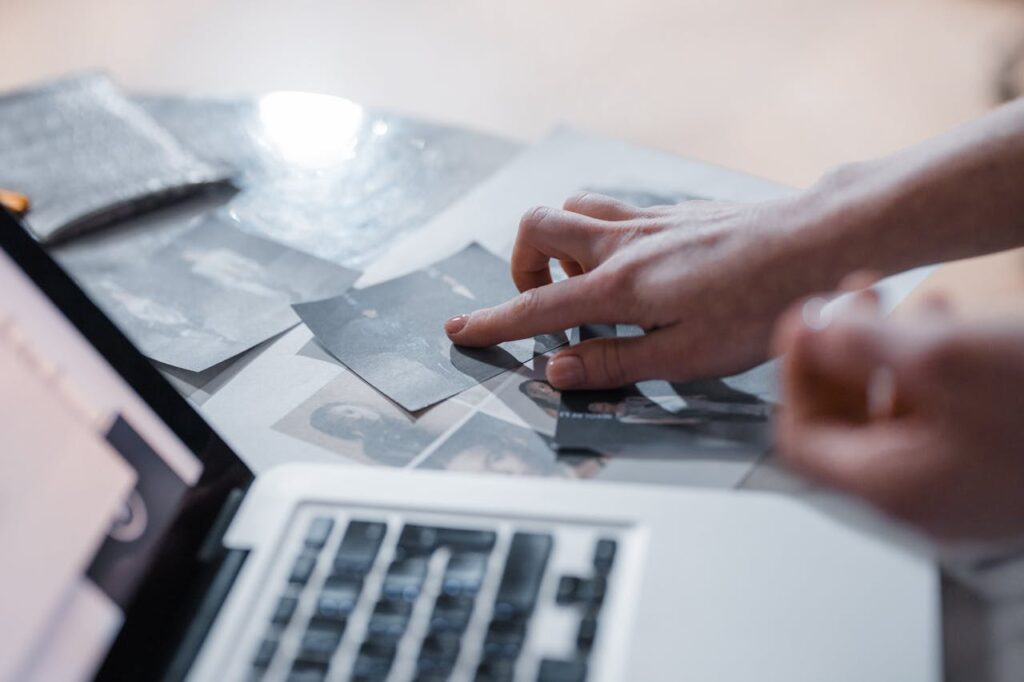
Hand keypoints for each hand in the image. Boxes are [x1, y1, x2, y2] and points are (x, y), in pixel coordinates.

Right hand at [445, 191, 839, 389]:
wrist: (817, 244)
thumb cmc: (760, 306)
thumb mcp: (686, 356)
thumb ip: (614, 363)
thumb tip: (556, 372)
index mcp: (620, 285)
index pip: (536, 307)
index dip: (492, 322)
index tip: (460, 331)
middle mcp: (624, 242)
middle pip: (538, 226)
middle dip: (521, 265)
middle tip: (541, 303)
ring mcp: (649, 219)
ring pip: (573, 207)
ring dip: (558, 242)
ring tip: (583, 285)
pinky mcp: (674, 211)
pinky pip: (612, 209)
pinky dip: (597, 234)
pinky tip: (631, 268)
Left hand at [774, 291, 1023, 539]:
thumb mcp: (946, 360)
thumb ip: (861, 344)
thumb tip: (809, 334)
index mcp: (892, 488)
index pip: (801, 438)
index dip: (794, 374)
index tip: (806, 323)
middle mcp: (923, 500)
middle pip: (846, 426)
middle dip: (842, 355)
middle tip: (854, 302)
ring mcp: (965, 490)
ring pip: (898, 418)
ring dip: (888, 356)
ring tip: (905, 304)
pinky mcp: (1001, 470)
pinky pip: (945, 422)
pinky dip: (934, 374)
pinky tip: (951, 331)